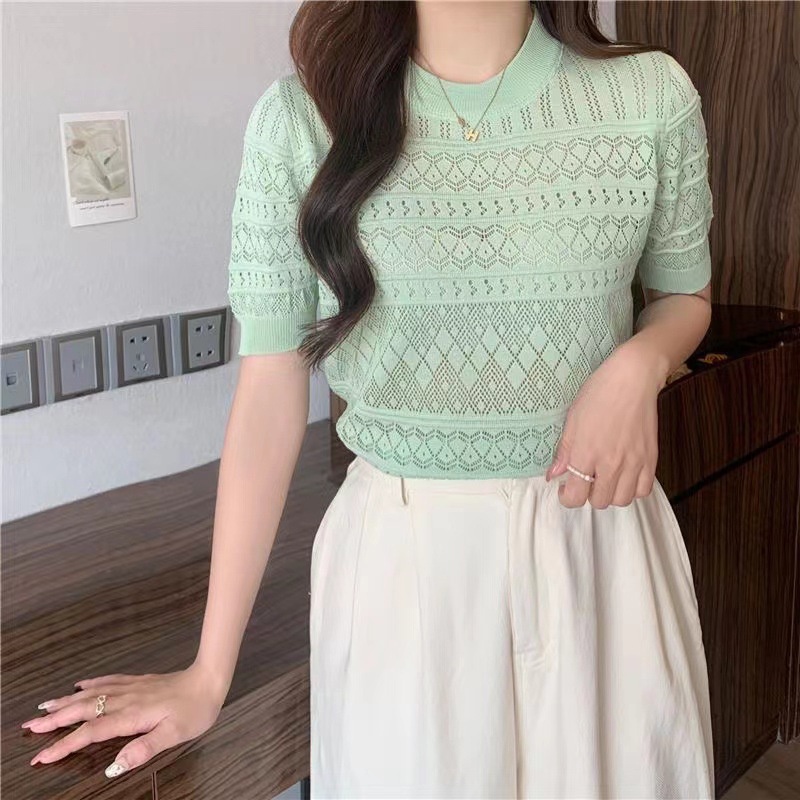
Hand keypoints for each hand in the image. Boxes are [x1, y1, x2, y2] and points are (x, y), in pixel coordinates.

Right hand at [21, 662, 227, 776]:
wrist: (209, 679)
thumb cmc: (195, 709)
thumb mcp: (174, 735)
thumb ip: (144, 749)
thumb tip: (115, 766)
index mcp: (131, 716)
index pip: (90, 733)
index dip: (64, 745)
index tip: (41, 756)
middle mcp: (126, 700)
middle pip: (83, 710)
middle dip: (54, 720)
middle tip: (28, 728)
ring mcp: (131, 688)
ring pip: (91, 694)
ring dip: (66, 701)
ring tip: (43, 707)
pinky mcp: (139, 681)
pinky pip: (108, 681)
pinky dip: (91, 684)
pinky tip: (80, 685)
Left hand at [545, 340, 666, 508]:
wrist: (632, 378)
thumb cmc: (599, 394)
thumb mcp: (572, 420)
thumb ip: (564, 452)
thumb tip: (554, 474)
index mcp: (586, 454)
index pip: (575, 497)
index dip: (567, 497)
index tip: (566, 487)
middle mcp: (611, 463)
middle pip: (599, 502)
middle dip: (588, 495)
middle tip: (585, 480)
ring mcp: (633, 462)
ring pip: (622, 500)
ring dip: (611, 494)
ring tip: (605, 478)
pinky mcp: (651, 458)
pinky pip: (644, 490)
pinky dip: (633, 489)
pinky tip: (624, 476)